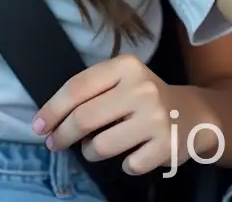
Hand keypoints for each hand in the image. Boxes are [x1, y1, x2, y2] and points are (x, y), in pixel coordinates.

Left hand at [33, 54, 173, 173]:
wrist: (193, 113)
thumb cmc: (145, 97)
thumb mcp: (123, 80)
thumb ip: (92, 92)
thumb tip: (49, 120)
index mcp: (127, 66)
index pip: (78, 87)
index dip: (52, 109)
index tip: (38, 126)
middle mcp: (142, 88)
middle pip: (84, 118)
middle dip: (62, 135)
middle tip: (55, 143)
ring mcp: (155, 118)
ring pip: (100, 146)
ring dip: (91, 151)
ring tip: (98, 146)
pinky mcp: (165, 146)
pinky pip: (127, 165)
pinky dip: (124, 164)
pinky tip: (133, 152)